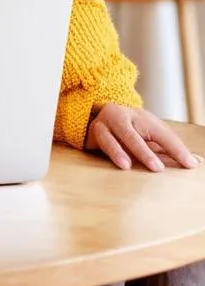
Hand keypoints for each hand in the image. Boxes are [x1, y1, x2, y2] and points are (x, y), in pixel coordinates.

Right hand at [85, 104, 199, 170]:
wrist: (98, 116)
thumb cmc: (131, 130)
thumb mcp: (149, 135)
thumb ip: (168, 148)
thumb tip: (193, 162)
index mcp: (141, 117)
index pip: (161, 133)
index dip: (176, 149)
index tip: (190, 165)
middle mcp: (121, 116)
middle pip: (132, 134)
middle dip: (144, 152)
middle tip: (157, 168)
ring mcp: (103, 124)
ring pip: (110, 137)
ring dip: (118, 151)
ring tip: (126, 165)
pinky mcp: (91, 133)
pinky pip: (98, 143)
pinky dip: (107, 152)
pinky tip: (114, 162)